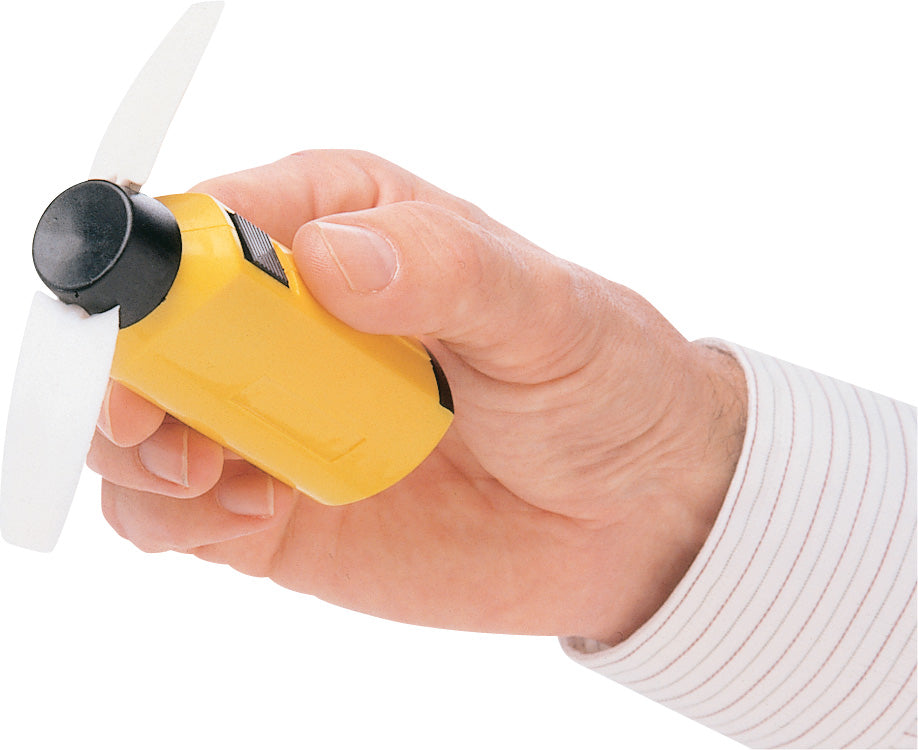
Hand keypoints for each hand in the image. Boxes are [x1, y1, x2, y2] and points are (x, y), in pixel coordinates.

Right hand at [88, 150, 745, 644]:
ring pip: (142, 421)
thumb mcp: (545, 312)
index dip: (163, 272)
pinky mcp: (273, 503)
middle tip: (163, 431)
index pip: (210, 225)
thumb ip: (446, 270)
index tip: (164, 335)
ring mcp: (276, 415)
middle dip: (132, 376)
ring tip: (214, 483)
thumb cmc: (600, 385)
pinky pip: (174, 509)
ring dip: (142, 455)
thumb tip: (329, 258)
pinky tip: (249, 518)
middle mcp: (289, 319)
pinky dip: (174, 519)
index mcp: (339, 228)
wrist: (632, 511)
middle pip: (153, 327)